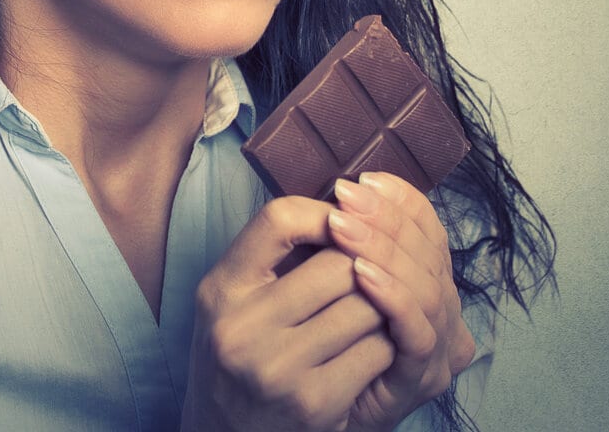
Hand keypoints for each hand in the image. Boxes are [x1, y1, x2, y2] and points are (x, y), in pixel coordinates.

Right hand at [181, 196, 393, 431]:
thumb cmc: (240, 359)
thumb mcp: (235, 302)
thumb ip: (273, 259)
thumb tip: (347, 205)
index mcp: (221, 290)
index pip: (279, 219)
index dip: (324, 213)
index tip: (345, 222)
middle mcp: (241, 327)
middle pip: (339, 264)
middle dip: (368, 265)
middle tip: (375, 272)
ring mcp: (277, 368)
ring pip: (367, 307)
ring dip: (384, 307)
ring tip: (376, 311)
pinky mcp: (313, 404)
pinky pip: (377, 351)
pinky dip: (387, 345)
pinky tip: (374, 349)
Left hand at [327, 173, 476, 430]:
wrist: (300, 420)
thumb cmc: (310, 346)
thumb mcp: (328, 285)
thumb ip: (343, 245)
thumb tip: (335, 189)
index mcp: (429, 281)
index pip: (428, 228)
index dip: (399, 200)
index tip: (361, 179)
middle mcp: (445, 311)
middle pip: (429, 250)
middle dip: (384, 218)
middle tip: (345, 196)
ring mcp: (440, 347)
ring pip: (426, 286)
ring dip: (383, 250)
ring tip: (343, 228)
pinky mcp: (423, 379)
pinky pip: (417, 331)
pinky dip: (393, 297)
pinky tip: (361, 274)